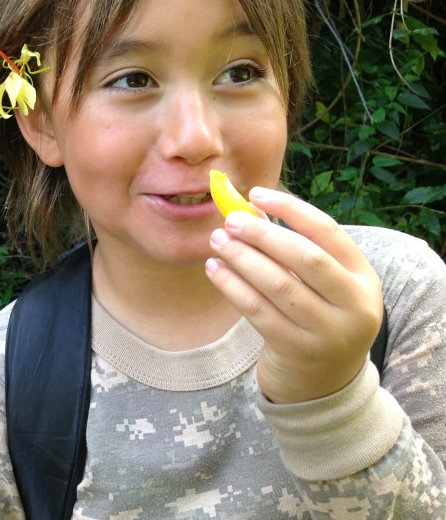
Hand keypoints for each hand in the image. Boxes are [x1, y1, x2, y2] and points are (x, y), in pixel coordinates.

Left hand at [204, 186, 383, 403]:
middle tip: (231, 220)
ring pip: (279, 285)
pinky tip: (215, 268)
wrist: (324, 383)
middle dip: (263, 234)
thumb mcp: (322, 285)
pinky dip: (232, 285)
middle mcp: (354, 305)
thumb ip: (294, 249)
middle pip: (305, 258)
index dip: (290, 209)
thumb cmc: (316, 316)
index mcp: (363, 278)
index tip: (256, 194)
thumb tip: (248, 208)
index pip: (328, 232)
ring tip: (217, 240)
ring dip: (242, 258)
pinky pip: (258, 311)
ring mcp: (327, 332)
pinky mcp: (296, 350)